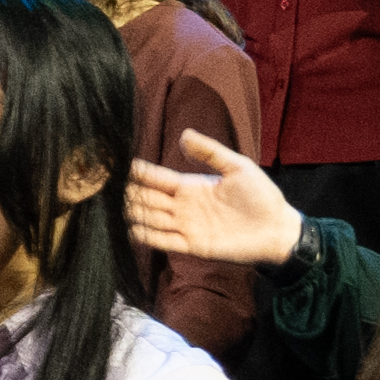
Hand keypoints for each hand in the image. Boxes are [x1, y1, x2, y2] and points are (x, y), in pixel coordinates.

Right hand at [123, 130, 301, 269]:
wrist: (277, 229)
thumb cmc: (261, 196)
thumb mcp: (237, 166)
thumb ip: (210, 152)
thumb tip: (184, 134)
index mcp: (191, 185)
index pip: (157, 178)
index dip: (138, 173)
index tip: (116, 164)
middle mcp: (183, 206)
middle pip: (148, 199)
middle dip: (128, 193)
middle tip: (102, 188)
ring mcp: (186, 227)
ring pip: (151, 219)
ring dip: (132, 214)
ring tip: (109, 209)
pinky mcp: (192, 246)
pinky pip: (164, 241)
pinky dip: (148, 236)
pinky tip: (130, 230)